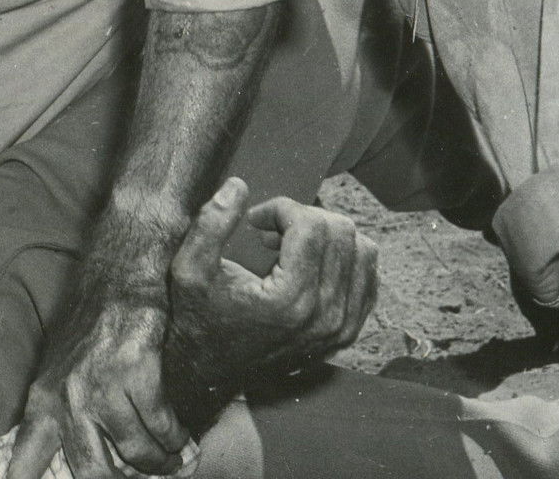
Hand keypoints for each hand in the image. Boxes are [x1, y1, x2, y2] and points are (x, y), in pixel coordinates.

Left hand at [9, 299, 186, 478]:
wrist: (117, 279)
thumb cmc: (90, 329)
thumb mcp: (59, 372)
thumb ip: (59, 412)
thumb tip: (67, 458)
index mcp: (44, 401)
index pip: (27, 457)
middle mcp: (68, 398)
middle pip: (93, 473)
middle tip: (140, 478)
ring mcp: (101, 386)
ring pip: (136, 452)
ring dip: (160, 461)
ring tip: (170, 460)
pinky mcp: (135, 372)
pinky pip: (162, 425)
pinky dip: (176, 435)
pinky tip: (179, 433)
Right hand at [165, 178, 378, 388]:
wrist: (211, 372)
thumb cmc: (198, 319)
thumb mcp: (188, 270)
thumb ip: (210, 224)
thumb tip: (238, 187)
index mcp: (290, 300)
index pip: (311, 226)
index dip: (281, 209)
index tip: (255, 218)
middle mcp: (326, 316)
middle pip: (341, 232)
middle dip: (305, 217)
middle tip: (272, 229)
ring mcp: (342, 327)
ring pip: (363, 250)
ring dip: (328, 235)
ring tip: (293, 243)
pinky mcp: (348, 331)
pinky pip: (369, 277)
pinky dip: (346, 257)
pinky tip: (312, 260)